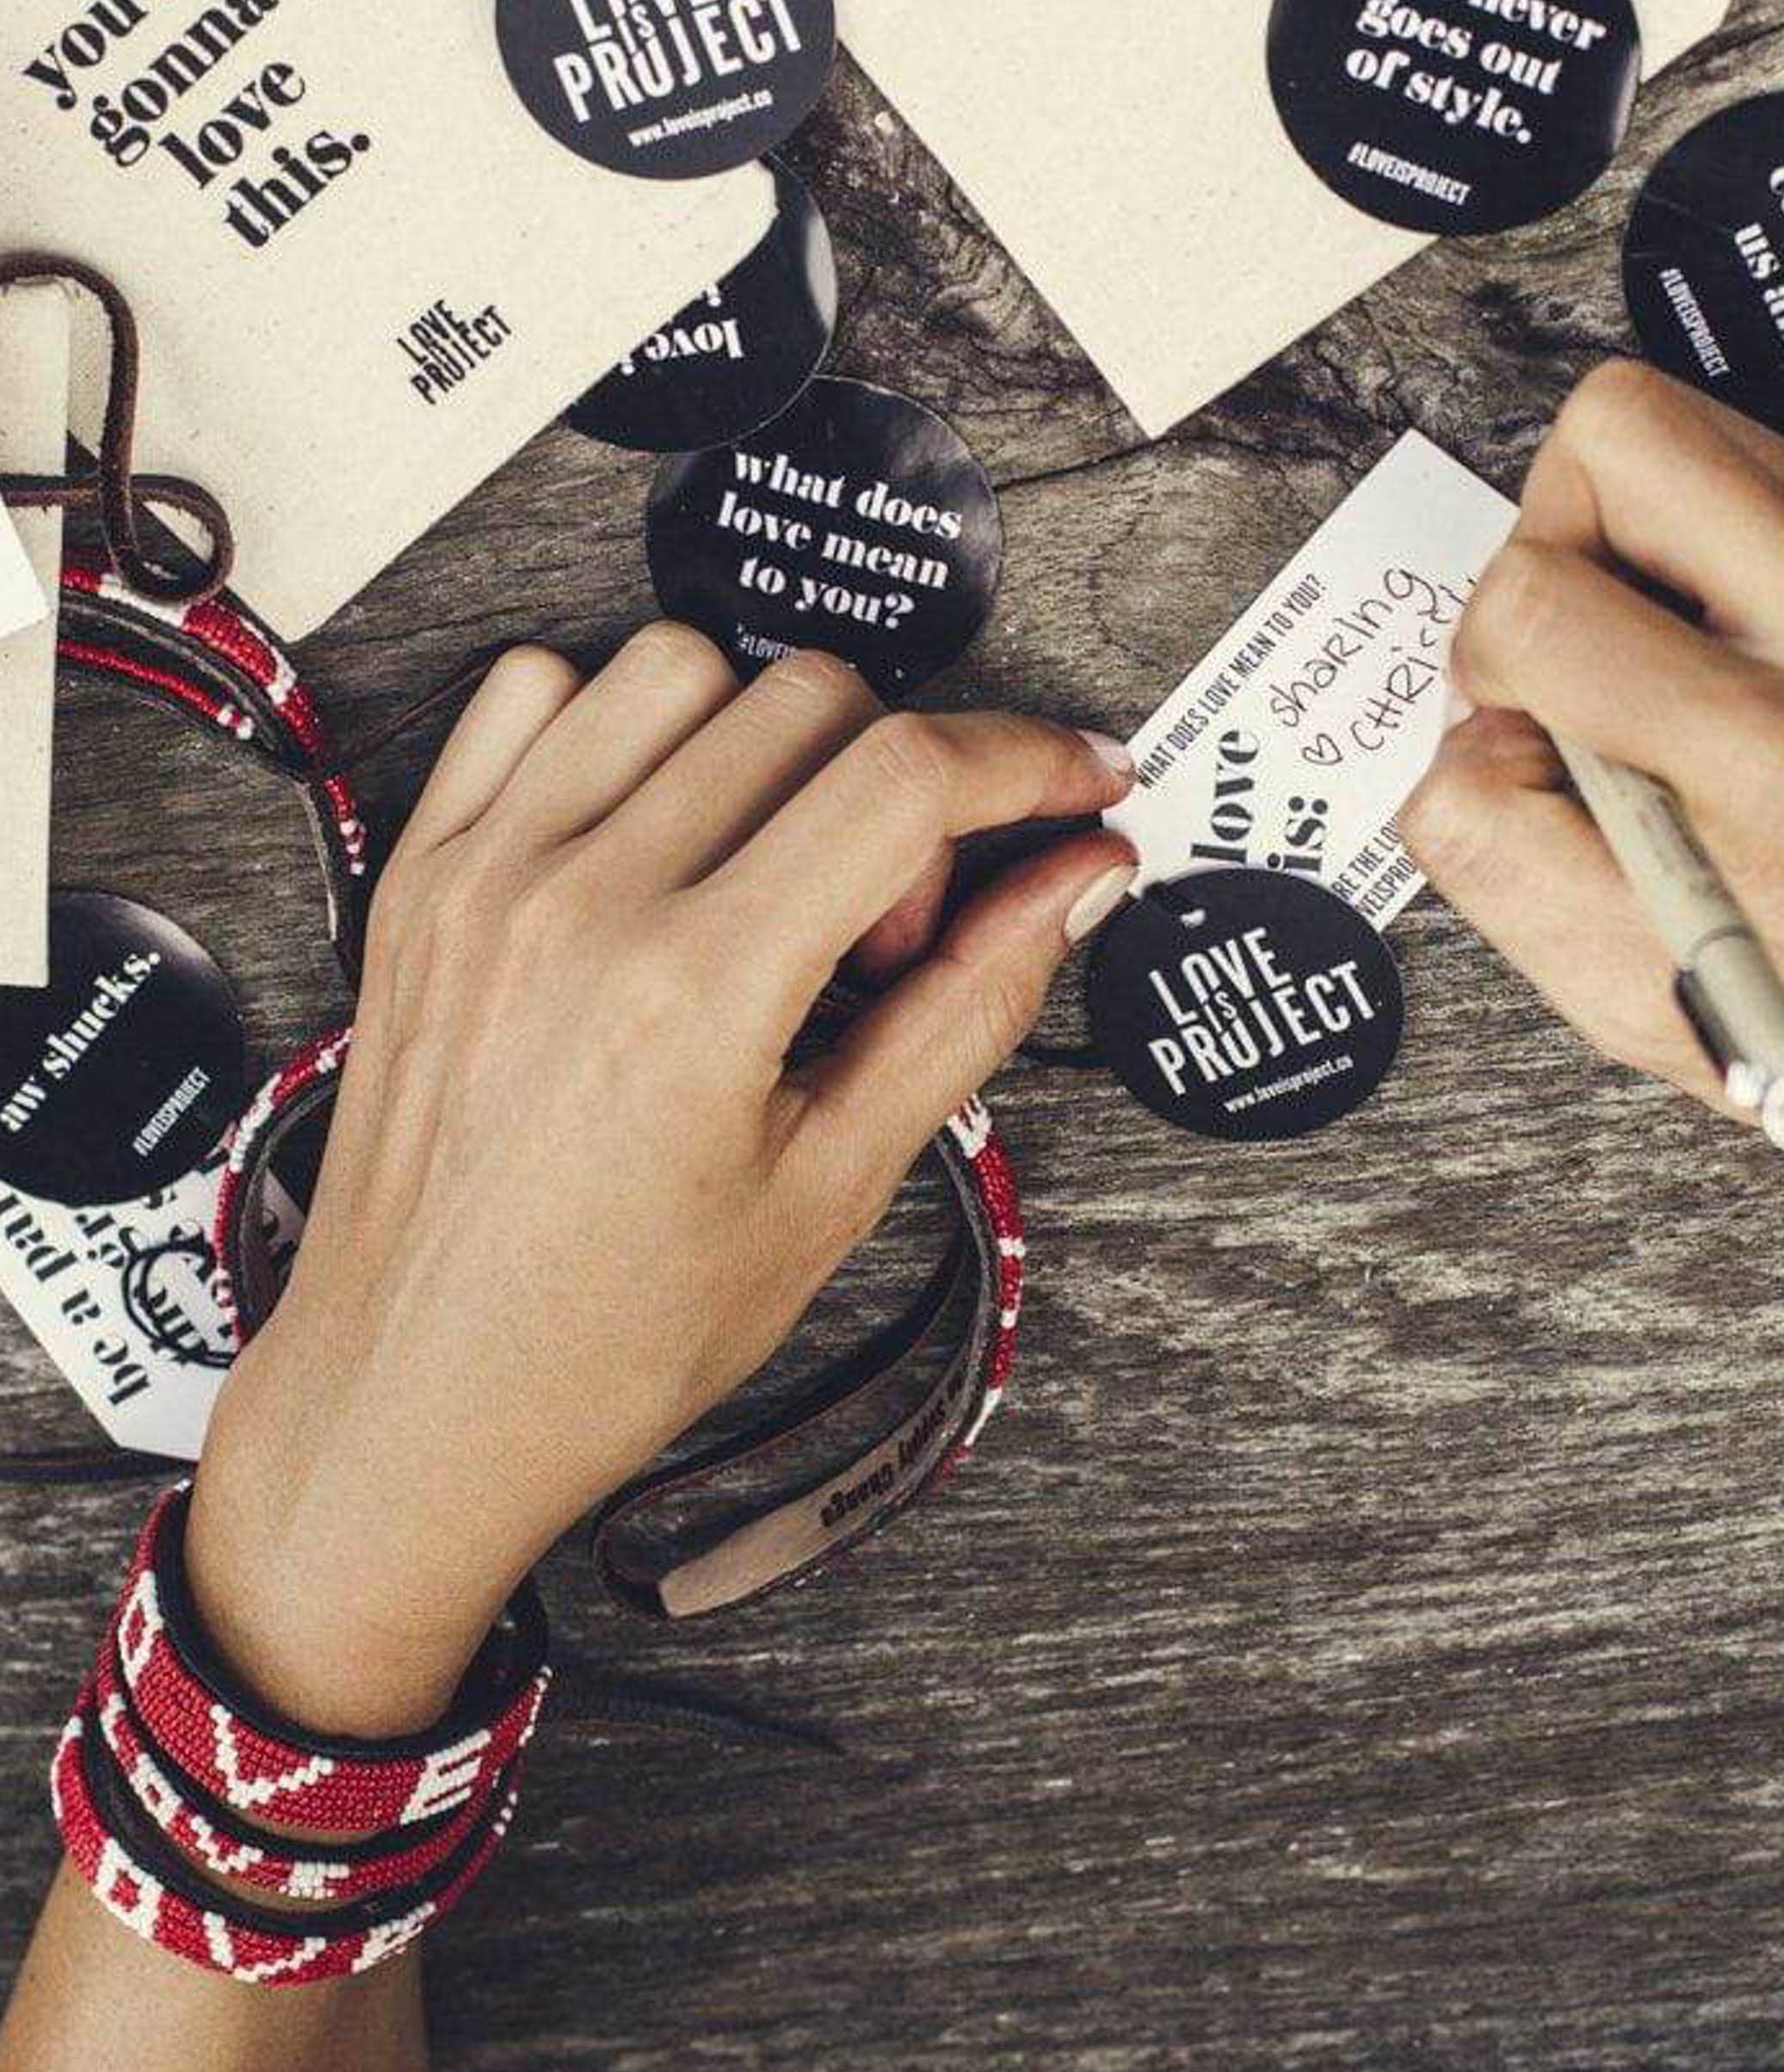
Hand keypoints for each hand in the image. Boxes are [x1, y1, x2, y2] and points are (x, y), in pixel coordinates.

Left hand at [189, 627, 1137, 1730]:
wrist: (414, 1403)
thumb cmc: (612, 1333)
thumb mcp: (833, 1186)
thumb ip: (971, 1006)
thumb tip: (1079, 881)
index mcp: (690, 993)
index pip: (907, 782)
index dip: (1030, 761)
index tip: (1082, 783)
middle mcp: (577, 903)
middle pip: (814, 704)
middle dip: (907, 786)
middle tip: (895, 929)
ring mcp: (484, 873)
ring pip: (684, 668)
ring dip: (773, 743)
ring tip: (776, 879)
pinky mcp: (422, 871)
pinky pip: (533, 691)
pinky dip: (624, 724)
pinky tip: (663, 833)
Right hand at [1399, 361, 1783, 1224]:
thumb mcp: (1658, 1012)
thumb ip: (1510, 864)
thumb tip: (1466, 740)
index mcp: (1782, 767)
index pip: (1537, 603)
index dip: (1481, 662)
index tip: (1522, 727)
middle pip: (1615, 426)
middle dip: (1545, 529)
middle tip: (1575, 647)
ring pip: (1698, 426)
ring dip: (1634, 528)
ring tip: (1661, 657)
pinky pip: (1780, 475)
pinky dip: (1723, 544)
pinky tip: (1745, 658)